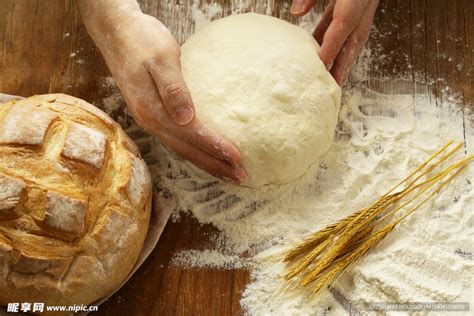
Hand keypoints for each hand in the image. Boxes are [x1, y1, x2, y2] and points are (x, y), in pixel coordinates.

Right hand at [83, 11, 246, 182]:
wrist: (115, 31)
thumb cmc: (141, 39)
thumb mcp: (161, 58)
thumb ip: (173, 89)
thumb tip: (186, 118)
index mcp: (153, 109)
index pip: (191, 135)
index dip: (215, 147)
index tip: (237, 158)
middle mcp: (150, 120)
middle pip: (187, 150)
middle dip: (215, 164)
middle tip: (240, 177)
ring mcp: (150, 119)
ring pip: (182, 148)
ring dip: (206, 161)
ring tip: (228, 172)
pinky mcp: (152, 113)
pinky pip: (177, 139)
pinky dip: (194, 150)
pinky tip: (205, 152)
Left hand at [291, 0, 378, 83]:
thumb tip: (296, 12)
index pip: (344, 22)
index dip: (334, 44)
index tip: (323, 64)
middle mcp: (366, 0)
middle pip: (356, 36)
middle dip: (345, 62)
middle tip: (334, 84)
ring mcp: (367, 2)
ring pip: (357, 33)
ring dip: (345, 55)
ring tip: (334, 76)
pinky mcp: (362, 2)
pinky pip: (352, 24)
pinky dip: (340, 40)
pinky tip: (327, 52)